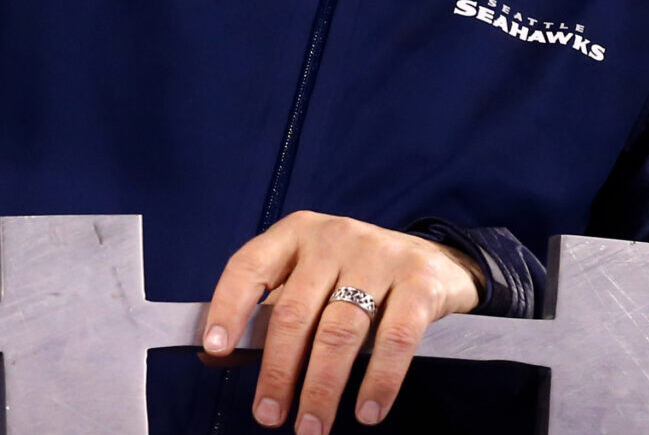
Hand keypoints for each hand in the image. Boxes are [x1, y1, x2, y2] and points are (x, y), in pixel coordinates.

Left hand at [200, 211, 483, 431]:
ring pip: (340, 331)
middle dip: (278, 372)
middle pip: (295, 311)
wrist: (437, 263)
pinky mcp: (419, 280)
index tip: (216, 349)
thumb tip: (212, 355)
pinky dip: (379, 381)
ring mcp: (379, 255)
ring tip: (312, 427)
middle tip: (268, 416)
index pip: (250, 266)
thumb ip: (266, 315)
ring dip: (322, 388)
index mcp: (297, 234)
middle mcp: (335, 237)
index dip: (228, 307)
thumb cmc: (357, 279)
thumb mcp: (310, 283)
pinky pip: (394, 338)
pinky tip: (367, 412)